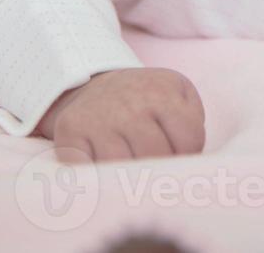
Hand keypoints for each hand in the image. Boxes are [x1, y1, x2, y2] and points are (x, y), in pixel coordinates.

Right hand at [37, 67, 205, 163]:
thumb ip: (192, 122)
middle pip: (156, 157)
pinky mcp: (70, 131)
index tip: (177, 153)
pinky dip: (97, 177)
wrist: (94, 86)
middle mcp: (129, 103)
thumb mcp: (178, 94)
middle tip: (153, 168)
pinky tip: (104, 169)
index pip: (188, 140)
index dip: (187, 155)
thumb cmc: (145, 99)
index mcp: (162, 91)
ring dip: (129, 177)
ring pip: (123, 168)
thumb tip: (188, 159)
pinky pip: (88, 170)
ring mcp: (98, 118)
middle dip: (159, 169)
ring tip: (131, 169)